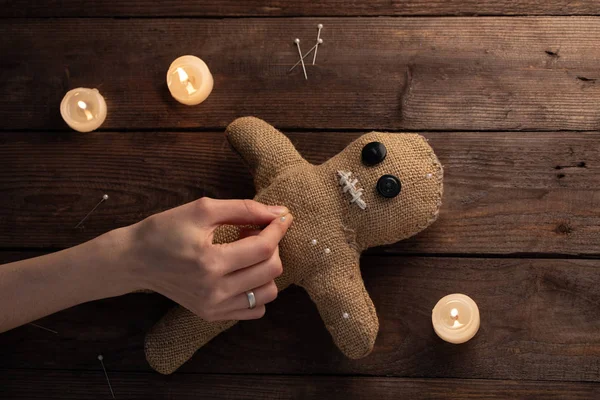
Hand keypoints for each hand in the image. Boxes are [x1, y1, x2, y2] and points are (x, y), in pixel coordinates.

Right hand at [124, 197, 291, 321]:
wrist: (135, 260)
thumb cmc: (165, 230)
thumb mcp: (203, 209)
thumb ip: (244, 209)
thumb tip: (279, 212)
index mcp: (210, 262)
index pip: (263, 248)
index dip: (277, 228)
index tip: (282, 216)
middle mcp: (214, 291)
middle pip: (271, 270)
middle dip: (272, 246)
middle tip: (253, 232)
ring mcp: (214, 307)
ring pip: (268, 292)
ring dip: (267, 269)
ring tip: (247, 254)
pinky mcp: (212, 315)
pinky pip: (255, 310)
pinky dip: (258, 290)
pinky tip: (244, 273)